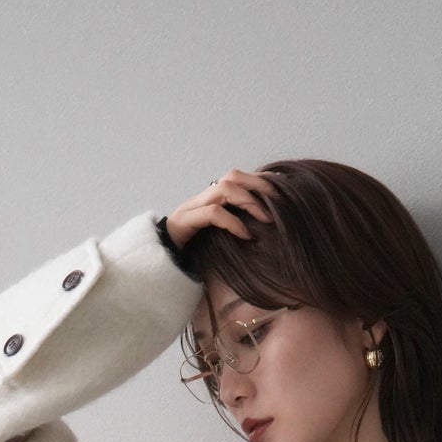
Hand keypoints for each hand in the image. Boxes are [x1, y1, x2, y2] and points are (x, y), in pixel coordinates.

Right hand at [164, 168, 280, 250]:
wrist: (159, 265)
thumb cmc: (192, 255)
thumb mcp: (219, 239)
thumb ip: (235, 228)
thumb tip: (264, 231)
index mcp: (210, 199)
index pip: (238, 177)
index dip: (260, 179)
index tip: (283, 187)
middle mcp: (202, 198)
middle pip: (233, 176)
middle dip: (258, 185)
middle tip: (279, 202)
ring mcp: (192, 208)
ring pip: (224, 189)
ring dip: (249, 201)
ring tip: (265, 218)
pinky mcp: (185, 222)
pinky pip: (214, 214)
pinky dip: (234, 223)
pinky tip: (247, 236)